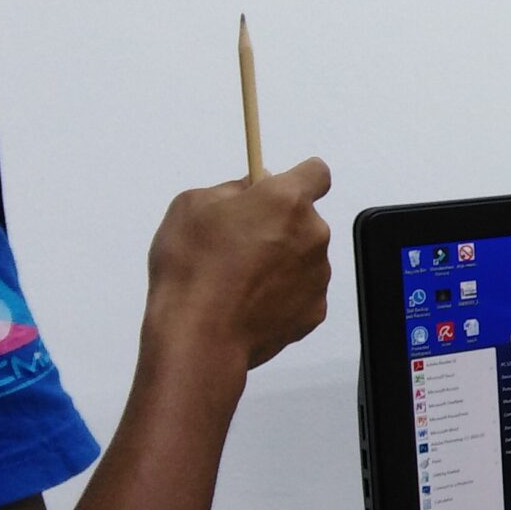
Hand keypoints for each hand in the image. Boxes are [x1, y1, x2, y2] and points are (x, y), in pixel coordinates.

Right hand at [145, 156, 331, 372]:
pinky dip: (282, 293)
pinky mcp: (314, 310)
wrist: (200, 337)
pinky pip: (301, 291)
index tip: (281, 186)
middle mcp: (312, 234)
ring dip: (281, 261)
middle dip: (279, 225)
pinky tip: (249, 301)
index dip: (299, 177)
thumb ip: (230, 189)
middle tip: (241, 240)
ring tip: (239, 278)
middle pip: (305, 219)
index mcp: (286, 200)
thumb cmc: (192, 270)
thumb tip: (248, 189)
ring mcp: (317, 275)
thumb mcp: (192, 205)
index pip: (316, 173)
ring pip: (303, 257)